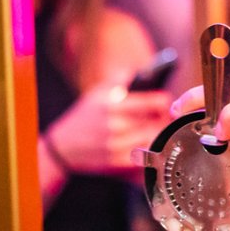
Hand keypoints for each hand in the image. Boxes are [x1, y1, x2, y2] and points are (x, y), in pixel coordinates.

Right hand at [47, 85, 170, 175]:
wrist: (63, 147)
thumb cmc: (83, 117)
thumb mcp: (96, 94)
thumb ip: (119, 81)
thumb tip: (142, 70)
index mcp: (111, 105)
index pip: (150, 102)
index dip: (163, 102)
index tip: (166, 101)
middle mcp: (115, 125)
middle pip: (155, 123)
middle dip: (163, 119)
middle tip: (166, 116)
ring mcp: (116, 144)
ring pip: (152, 139)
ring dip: (159, 134)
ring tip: (158, 128)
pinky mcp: (117, 160)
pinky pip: (144, 154)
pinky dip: (150, 148)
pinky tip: (149, 143)